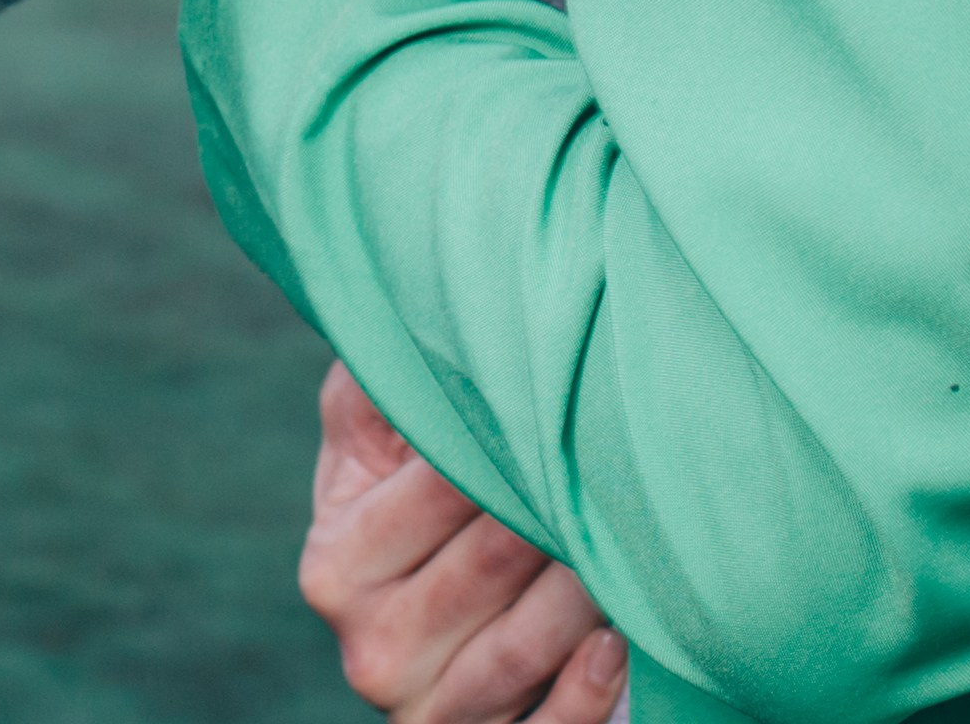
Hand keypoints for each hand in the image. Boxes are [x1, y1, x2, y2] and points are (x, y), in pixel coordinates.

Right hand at [301, 365, 626, 723]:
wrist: (417, 621)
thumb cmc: (409, 496)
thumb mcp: (375, 435)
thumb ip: (387, 377)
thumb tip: (428, 289)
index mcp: (336, 563)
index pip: (436, 489)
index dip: (509, 437)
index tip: (561, 388)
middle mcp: (370, 649)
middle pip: (489, 564)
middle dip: (559, 502)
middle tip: (621, 449)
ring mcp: (427, 714)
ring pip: (521, 649)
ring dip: (588, 587)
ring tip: (633, 532)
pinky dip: (587, 691)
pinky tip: (621, 638)